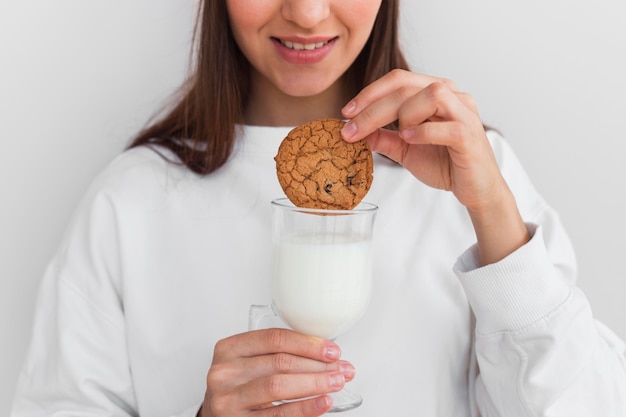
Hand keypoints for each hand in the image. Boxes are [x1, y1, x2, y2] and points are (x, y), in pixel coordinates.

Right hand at [199, 328, 354, 416]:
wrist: (218, 415)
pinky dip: (305, 408)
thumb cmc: (238, 387)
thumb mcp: (248, 363)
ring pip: (279, 386)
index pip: (274, 338)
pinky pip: (278, 415)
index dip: (307, 343)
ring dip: (315, 383)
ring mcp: (229, 399)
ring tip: (336, 382)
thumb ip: (276, 353)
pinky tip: (322, 402)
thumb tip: (325, 354)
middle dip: (317, 365)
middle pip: (280, 362)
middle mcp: (225, 372)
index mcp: (229, 349)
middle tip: (341, 368)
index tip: (331, 350)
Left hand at [341, 69, 528, 264]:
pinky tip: (409, 139)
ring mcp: (464, 113)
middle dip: (373, 108)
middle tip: (351, 129)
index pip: (398, 79)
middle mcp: (452, 95)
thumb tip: (354, 130)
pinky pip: (446, 126)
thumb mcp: (405, 150)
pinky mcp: (471, 135)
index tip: (346, 113)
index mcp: (435, 92)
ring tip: (400, 136)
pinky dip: (423, 131)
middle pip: (407, 86)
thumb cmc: (445, 164)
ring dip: (405, 114)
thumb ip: (383, 138)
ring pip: (431, 95)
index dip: (369, 94)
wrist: (475, 189)